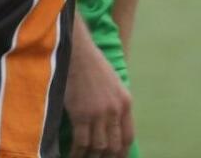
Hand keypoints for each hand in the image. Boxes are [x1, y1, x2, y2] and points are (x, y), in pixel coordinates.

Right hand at [64, 35, 133, 157]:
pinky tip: (73, 154)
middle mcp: (115, 110)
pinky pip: (81, 142)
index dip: (122, 152)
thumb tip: (113, 124)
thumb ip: (116, 104)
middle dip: (106, 157)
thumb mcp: (114, 83)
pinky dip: (77, 152)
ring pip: (98, 147)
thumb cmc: (93, 65)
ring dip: (91, 157)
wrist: (77, 53)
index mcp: (125, 103)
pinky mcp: (81, 114)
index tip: (115, 157)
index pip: (128, 137)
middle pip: (114, 145)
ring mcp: (98, 113)